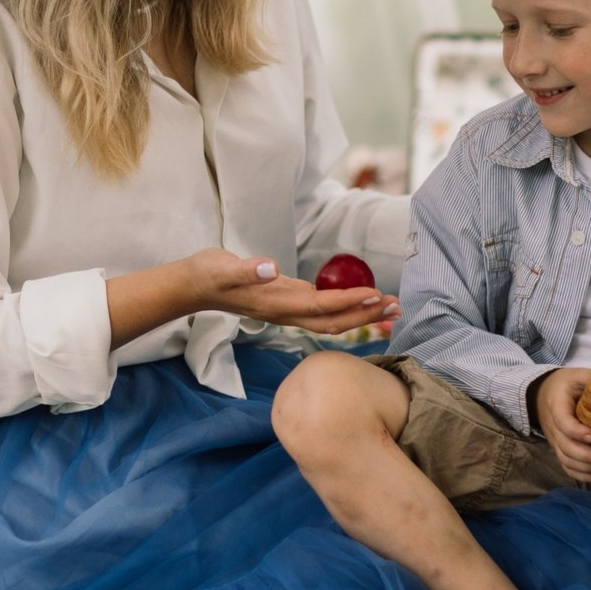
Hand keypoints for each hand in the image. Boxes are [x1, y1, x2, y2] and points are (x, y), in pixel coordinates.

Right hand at [186, 248, 400, 334]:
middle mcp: (287, 312)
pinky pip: (323, 312)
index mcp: (277, 303)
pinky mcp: (288, 303)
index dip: (349, 302)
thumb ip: (248, 269)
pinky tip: (361, 302)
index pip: (321, 306)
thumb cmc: (209, 274)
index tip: (374, 294)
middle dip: (366, 316)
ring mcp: (288, 310)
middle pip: (334, 321)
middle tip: (396, 307)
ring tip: (389, 308)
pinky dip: (346, 309)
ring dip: (362, 315)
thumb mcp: (224, 268)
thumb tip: (270, 268)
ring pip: (331, 320)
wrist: (194, 286)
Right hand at [531, 367, 590, 483]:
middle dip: (588, 456)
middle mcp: (553, 426)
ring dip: (589, 468)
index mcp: (556, 403)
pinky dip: (585, 475)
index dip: (576, 432)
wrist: (545, 393)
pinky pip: (568, 468)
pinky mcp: (561, 450)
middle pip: (566, 447)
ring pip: (567, 461)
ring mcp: (555, 440)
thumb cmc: (567, 384)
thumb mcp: (579, 375)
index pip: (562, 422)